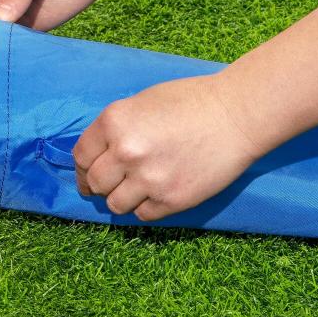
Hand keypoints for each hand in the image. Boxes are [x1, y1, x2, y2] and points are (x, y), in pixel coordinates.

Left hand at [73, 74, 262, 220]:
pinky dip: (146, 206)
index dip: (83, 167)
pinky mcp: (172, 199)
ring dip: (122, 199)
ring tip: (135, 189)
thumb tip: (100, 154)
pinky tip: (157, 193)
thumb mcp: (141, 103)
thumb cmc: (191, 102)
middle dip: (99, 185)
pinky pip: (144, 214)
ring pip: (115, 205)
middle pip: (95, 183)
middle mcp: (125, 152)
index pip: (81, 156)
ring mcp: (148, 179)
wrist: (237, 116)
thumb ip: (116, 129)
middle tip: (109, 185)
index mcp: (114, 122)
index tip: (87, 174)